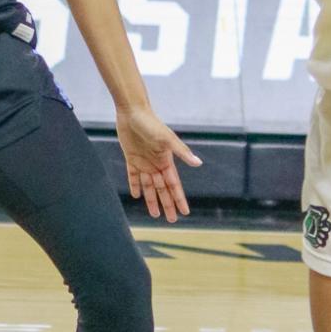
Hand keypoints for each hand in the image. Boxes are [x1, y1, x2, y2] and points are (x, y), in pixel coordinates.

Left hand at [115, 104, 201, 221]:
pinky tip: (136, 195)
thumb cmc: (151, 123)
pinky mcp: (131, 157)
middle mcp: (156, 164)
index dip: (179, 199)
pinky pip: (133, 176)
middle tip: (171, 220)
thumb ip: (182, 152)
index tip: (185, 213)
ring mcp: (144, 161)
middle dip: (168, 204)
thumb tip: (198, 163)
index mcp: (166, 161)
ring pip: (149, 186)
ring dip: (152, 199)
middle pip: (163, 189)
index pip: (174, 185)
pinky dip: (135, 185)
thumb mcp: (167, 139)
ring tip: (155, 214)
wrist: (133, 111)